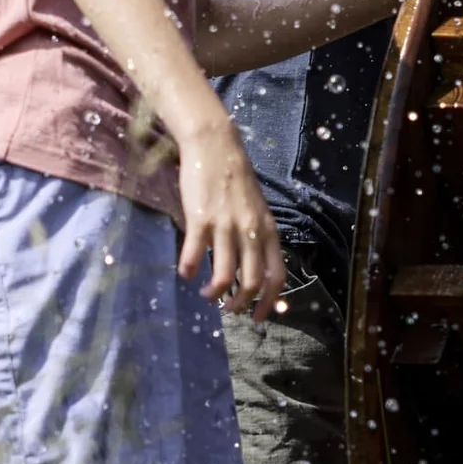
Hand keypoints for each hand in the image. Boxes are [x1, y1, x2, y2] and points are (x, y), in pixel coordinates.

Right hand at [176, 112, 285, 319]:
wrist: (216, 146)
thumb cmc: (236, 179)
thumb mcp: (257, 210)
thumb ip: (259, 236)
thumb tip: (257, 268)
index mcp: (268, 230)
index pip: (277, 275)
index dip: (269, 302)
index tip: (257, 317)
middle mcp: (251, 231)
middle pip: (252, 282)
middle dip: (241, 305)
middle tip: (229, 311)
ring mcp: (226, 226)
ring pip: (226, 275)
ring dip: (216, 293)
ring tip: (207, 295)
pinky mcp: (201, 219)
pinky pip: (195, 254)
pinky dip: (190, 270)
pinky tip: (185, 273)